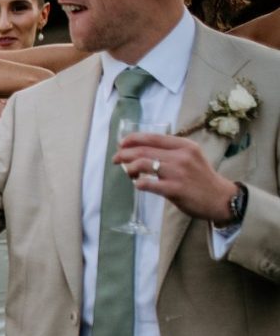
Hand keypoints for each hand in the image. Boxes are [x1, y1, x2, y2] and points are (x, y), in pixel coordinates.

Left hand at [114, 133, 239, 222]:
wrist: (220, 198)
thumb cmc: (201, 177)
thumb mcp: (190, 157)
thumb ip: (170, 152)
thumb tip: (140, 149)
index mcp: (184, 145)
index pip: (152, 137)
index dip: (133, 139)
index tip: (121, 144)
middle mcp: (181, 156)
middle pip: (143, 150)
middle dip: (124, 154)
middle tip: (116, 159)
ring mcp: (178, 172)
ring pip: (142, 164)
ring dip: (129, 168)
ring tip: (129, 173)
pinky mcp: (175, 189)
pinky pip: (147, 184)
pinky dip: (138, 183)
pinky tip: (139, 184)